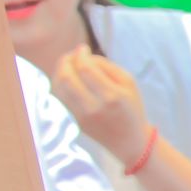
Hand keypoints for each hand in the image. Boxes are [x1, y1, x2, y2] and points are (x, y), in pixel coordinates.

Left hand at [51, 47, 152, 167]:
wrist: (130, 141)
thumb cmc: (131, 108)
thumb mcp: (129, 83)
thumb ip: (107, 66)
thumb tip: (84, 55)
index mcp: (112, 96)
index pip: (86, 69)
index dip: (80, 55)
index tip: (82, 48)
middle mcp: (94, 107)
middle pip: (67, 77)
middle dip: (65, 61)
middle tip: (71, 56)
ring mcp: (82, 116)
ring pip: (58, 87)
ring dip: (59, 72)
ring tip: (67, 65)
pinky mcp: (75, 121)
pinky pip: (59, 97)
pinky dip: (58, 84)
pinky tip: (66, 78)